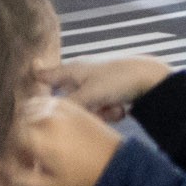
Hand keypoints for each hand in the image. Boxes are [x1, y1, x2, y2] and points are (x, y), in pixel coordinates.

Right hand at [6, 95, 123, 185]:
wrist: (117, 165)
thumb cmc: (82, 179)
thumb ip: (19, 178)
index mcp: (38, 139)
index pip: (10, 139)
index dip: (12, 152)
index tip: (23, 162)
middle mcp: (44, 119)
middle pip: (17, 123)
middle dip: (18, 137)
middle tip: (30, 153)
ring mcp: (56, 108)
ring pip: (27, 110)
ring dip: (26, 122)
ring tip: (37, 138)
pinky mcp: (68, 104)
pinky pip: (43, 102)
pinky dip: (38, 110)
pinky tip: (45, 123)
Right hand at [48, 56, 174, 122]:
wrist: (152, 78)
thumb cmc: (116, 79)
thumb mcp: (90, 94)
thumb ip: (68, 104)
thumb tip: (47, 114)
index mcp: (72, 70)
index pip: (45, 76)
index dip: (36, 86)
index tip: (33, 104)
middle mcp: (81, 76)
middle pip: (69, 99)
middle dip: (82, 109)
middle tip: (94, 111)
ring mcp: (96, 85)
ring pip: (87, 106)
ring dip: (99, 112)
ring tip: (113, 109)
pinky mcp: (109, 94)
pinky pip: (101, 108)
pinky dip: (110, 111)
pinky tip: (121, 109)